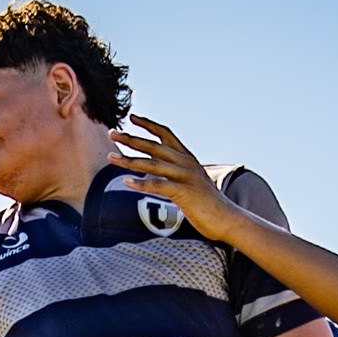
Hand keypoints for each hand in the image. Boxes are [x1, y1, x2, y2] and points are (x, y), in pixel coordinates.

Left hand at [107, 116, 237, 241]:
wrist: (227, 218)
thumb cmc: (208, 204)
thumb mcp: (192, 182)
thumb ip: (177, 174)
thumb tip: (161, 173)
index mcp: (187, 158)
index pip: (165, 134)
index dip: (148, 125)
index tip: (132, 117)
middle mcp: (185, 163)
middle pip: (154, 146)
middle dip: (131, 139)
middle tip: (112, 132)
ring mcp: (185, 176)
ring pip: (152, 165)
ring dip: (129, 160)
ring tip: (111, 157)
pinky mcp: (184, 192)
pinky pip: (158, 186)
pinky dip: (141, 184)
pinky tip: (126, 182)